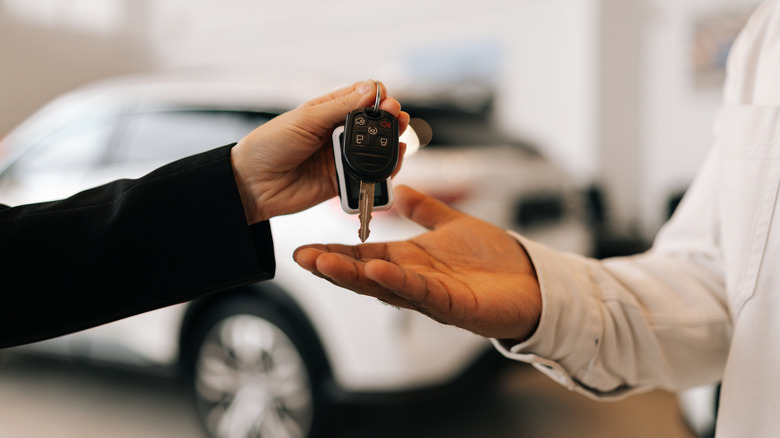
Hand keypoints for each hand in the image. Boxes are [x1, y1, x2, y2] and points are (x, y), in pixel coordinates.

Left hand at [231, 79, 409, 222]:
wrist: (251, 185)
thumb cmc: (268, 146)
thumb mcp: (305, 119)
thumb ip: (340, 108)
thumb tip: (371, 89)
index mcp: (326, 111)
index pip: (360, 98)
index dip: (377, 97)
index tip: (386, 100)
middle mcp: (336, 134)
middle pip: (373, 125)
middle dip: (390, 120)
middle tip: (398, 118)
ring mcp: (340, 158)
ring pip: (375, 150)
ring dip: (391, 144)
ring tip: (401, 139)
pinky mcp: (341, 182)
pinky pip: (368, 176)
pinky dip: (384, 171)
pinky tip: (394, 163)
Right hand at [293, 185, 542, 341]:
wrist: (533, 280)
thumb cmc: (495, 260)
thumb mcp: (452, 224)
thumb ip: (425, 210)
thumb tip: (399, 192)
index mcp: (412, 261)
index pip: (366, 257)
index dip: (337, 252)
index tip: (306, 247)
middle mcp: (415, 280)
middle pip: (366, 274)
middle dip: (333, 267)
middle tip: (302, 258)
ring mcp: (432, 295)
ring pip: (386, 286)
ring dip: (354, 276)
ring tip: (325, 264)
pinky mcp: (455, 306)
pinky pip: (422, 293)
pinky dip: (399, 282)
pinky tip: (378, 271)